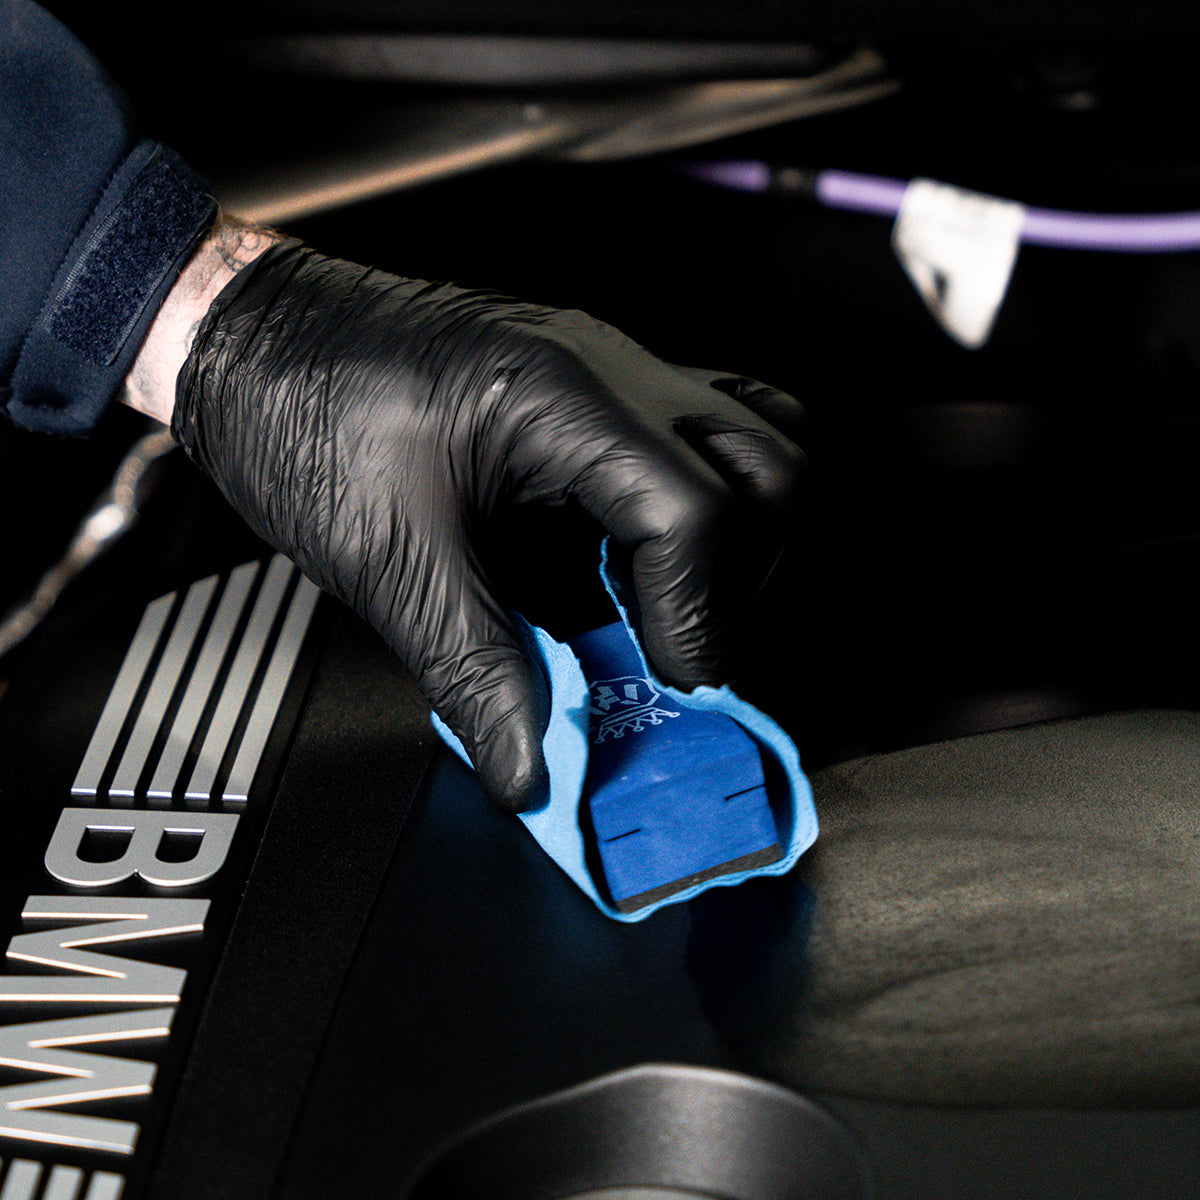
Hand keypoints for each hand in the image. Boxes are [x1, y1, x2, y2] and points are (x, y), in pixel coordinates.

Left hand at [168, 233, 805, 811]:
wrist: (251, 336)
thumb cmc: (299, 410)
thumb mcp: (387, 559)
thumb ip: (476, 672)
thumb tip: (534, 765)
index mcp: (564, 398)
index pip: (698, 515)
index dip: (697, 623)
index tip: (668, 690)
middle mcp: (611, 370)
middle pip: (768, 470)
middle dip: (744, 584)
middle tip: (680, 657)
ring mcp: (613, 369)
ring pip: (759, 440)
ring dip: (740, 541)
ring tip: (671, 610)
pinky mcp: (594, 389)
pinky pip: (702, 432)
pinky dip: (700, 505)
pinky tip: (637, 560)